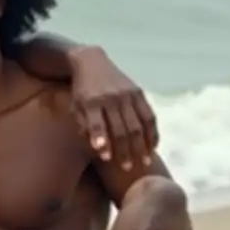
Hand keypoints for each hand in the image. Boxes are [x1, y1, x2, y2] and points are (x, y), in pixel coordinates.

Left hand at [69, 46, 157, 168]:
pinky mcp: (138, 92)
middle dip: (125, 150)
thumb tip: (98, 148)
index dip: (103, 141)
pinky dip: (153, 132)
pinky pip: (149, 115)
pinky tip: (153, 146)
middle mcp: (111, 97)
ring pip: (139, 124)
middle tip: (128, 168)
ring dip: (142, 146)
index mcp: (92, 101)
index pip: (98, 124)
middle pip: (122, 128)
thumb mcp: (76, 107)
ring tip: (143, 162)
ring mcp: (127, 94)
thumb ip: (85, 126)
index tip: (106, 158)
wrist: (91, 61)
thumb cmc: (80, 91)